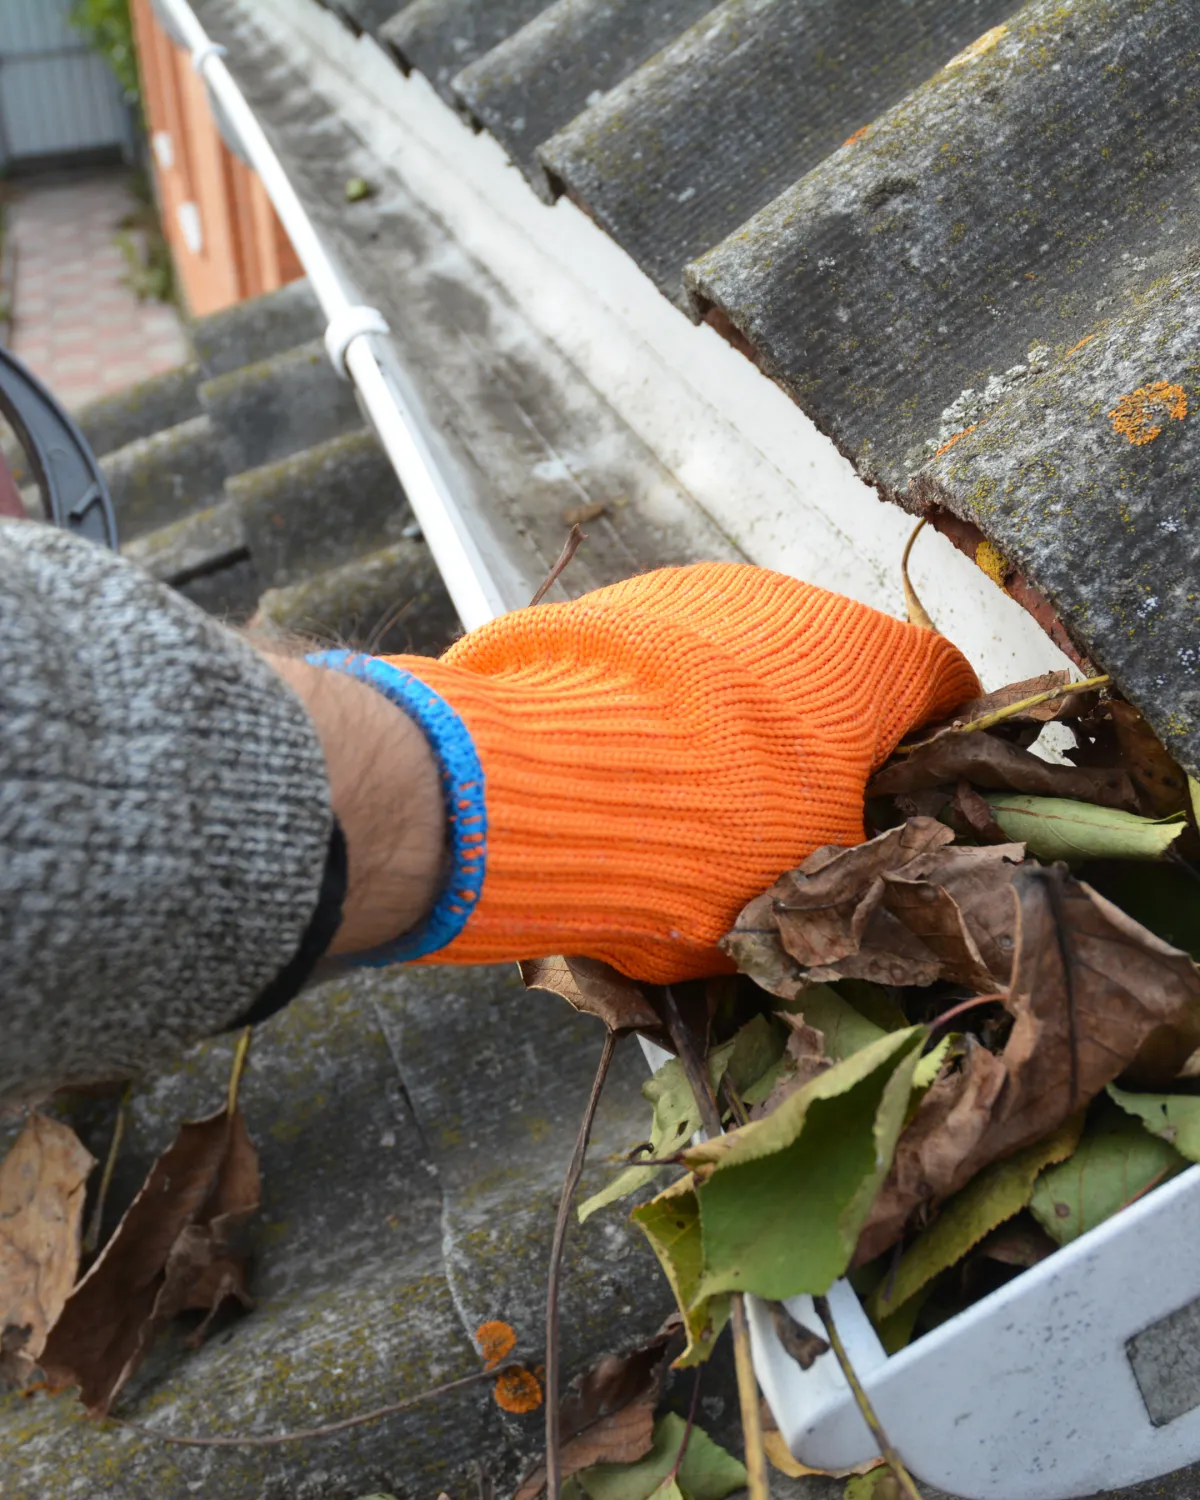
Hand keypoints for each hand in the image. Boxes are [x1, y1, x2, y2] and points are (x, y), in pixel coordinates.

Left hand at [315, 563, 978, 980]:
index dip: (943, 744)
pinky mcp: (615, 603)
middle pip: (841, 673)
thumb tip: (871, 869)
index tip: (921, 793)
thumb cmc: (708, 840)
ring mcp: (698, 592)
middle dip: (832, 740)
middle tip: (801, 819)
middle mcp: (793, 601)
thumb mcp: (812, 887)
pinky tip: (634, 764)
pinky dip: (672, 705)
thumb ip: (862, 863)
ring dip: (746, 720)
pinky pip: (671, 658)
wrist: (534, 785)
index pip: (947, 683)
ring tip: (700, 800)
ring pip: (750, 661)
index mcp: (869, 661)